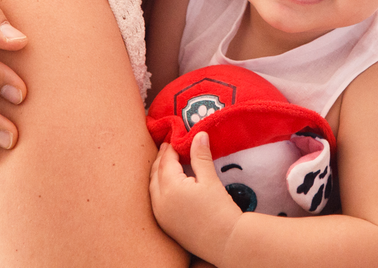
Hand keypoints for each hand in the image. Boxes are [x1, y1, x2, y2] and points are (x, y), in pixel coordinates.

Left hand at [149, 133, 242, 260]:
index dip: (170, 148)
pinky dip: (159, 188)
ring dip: (158, 173)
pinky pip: (156, 201)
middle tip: (168, 147)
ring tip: (167, 163)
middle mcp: (159, 202)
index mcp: (170, 188)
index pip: (166, 161)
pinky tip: (168, 185)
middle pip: (155, 174)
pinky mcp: (165, 225)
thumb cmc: (219, 210)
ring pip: (153, 188)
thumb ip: (201, 156)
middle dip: (161, 159)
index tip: (175, 138)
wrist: (225, 242)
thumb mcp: (210, 179)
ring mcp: (160, 215)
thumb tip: (198, 134)